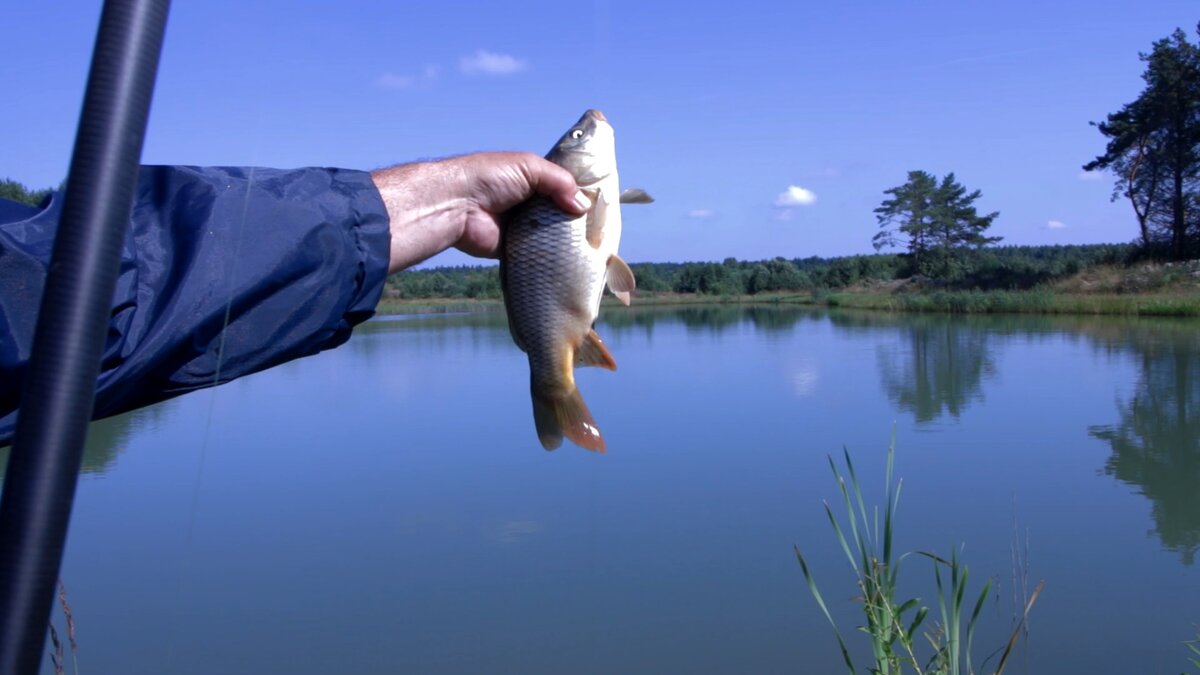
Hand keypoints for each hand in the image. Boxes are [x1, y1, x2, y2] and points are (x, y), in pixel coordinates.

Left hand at [371, 152, 590, 273]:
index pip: (565, 187)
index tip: (603, 203)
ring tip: (593, 245)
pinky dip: (552, 256)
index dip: (582, 194)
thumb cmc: (490, 178)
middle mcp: (530, 203)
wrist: (457, 206)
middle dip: (578, 219)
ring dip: (568, 239)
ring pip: (554, 235)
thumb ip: (560, 182)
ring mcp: (524, 227)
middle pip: (562, 212)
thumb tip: (584, 206)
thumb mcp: (530, 167)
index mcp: (532, 180)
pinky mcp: (518, 250)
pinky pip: (541, 254)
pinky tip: (573, 258)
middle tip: (602, 228)